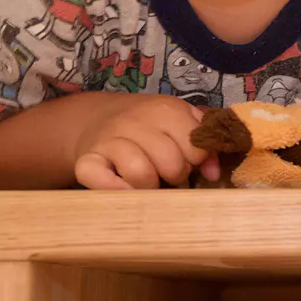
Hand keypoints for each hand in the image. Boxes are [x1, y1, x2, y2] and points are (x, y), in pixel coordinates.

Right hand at [73, 94, 219, 188]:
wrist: (97, 118)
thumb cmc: (148, 126)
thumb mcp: (179, 124)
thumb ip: (203, 145)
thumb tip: (214, 175)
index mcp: (165, 109)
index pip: (195, 147)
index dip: (195, 160)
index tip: (187, 161)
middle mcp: (135, 121)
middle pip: (170, 162)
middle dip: (175, 176)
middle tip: (168, 175)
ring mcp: (109, 140)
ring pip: (140, 173)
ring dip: (149, 186)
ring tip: (149, 182)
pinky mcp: (86, 159)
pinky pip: (102, 180)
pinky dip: (116, 190)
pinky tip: (125, 189)